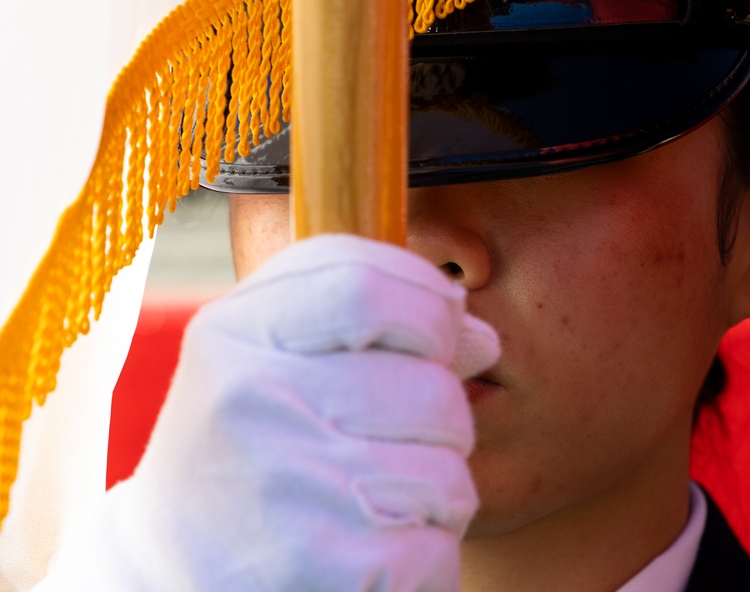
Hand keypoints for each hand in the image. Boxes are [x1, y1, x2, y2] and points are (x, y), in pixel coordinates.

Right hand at [37, 235, 499, 591]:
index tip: (437, 338)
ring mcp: (290, 489)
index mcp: (234, 335)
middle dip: (441, 422)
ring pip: (448, 472)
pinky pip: (438, 548)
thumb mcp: (267, 364)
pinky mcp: (328, 569)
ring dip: (435, 496)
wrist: (170, 577)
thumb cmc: (243, 455)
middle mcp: (253, 404)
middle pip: (432, 387)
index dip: (429, 309)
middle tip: (391, 448)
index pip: (367, 285)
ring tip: (370, 506)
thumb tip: (480, 338)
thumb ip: (369, 328)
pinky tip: (366, 557)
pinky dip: (422, 559)